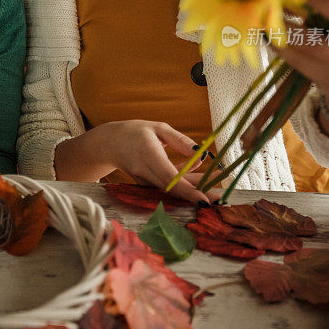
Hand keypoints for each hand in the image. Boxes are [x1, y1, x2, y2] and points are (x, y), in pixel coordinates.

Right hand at [91, 119, 218, 203]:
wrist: (109, 143)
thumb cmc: (134, 132)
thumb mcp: (158, 128)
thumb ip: (180, 140)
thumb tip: (201, 154)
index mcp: (148, 154)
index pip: (170, 177)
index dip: (188, 190)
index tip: (204, 200)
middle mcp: (144, 171)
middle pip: (173, 188)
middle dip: (196, 194)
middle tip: (219, 199)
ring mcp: (143, 181)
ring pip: (172, 189)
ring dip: (193, 189)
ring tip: (215, 185)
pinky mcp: (145, 185)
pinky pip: (167, 186)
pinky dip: (184, 184)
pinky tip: (200, 178)